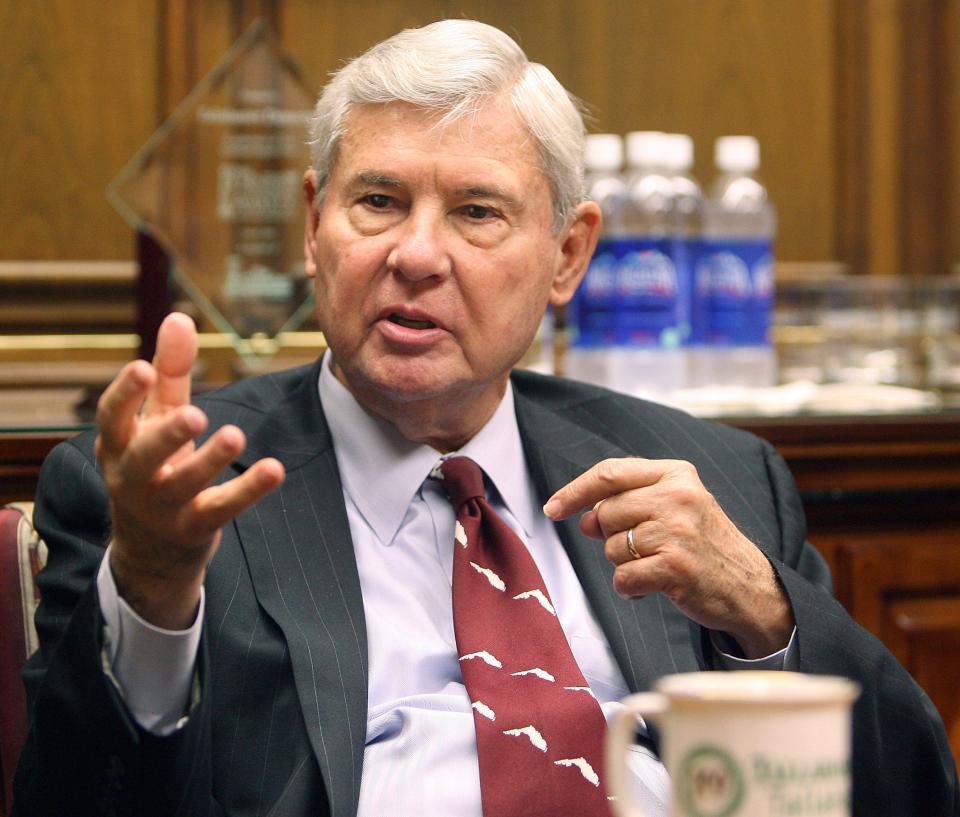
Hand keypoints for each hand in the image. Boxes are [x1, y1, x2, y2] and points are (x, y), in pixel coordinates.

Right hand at [94, 313, 284, 628]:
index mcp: (118, 446)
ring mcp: (162, 507)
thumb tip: (179, 316)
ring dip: (210, 461)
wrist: (150, 549)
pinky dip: (248, 490)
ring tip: (235, 434)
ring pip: (184, 485)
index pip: (112, 418)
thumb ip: (170, 371)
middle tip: (195, 415)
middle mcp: (132, 478)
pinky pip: (221, 510)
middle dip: (167, 435)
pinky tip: (274, 469)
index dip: (125, 394)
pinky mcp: (194, 528)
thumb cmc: (154, 465)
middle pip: (145, 456)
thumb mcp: (158, 418)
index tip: (142, 367)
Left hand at [543, 458, 793, 657]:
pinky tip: (653, 586)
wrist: (750, 587)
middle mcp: (678, 497)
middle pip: (605, 513)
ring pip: (611, 548)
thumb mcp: (674, 507)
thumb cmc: (702, 545)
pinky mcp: (676, 567)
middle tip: (640, 547)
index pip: (609, 474)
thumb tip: (583, 517)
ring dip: (625, 564)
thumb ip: (628, 503)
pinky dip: (631, 588)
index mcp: (676, 474)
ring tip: (657, 565)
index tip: (553, 509)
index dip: (575, 491)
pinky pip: (623, 578)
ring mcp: (678, 532)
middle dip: (610, 536)